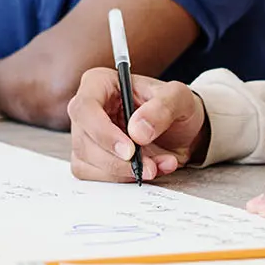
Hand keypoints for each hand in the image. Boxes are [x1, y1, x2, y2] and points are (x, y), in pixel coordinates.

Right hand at [69, 68, 207, 182]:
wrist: (181, 131)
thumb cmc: (174, 106)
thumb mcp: (179, 98)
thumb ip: (162, 108)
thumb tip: (137, 131)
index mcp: (99, 83)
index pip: (85, 107)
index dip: (103, 132)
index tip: (130, 150)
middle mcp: (87, 110)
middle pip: (84, 141)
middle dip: (118, 161)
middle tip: (149, 166)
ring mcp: (86, 137)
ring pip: (87, 163)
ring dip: (124, 173)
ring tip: (157, 165)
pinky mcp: (91, 160)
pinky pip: (96, 177)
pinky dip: (124, 180)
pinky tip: (149, 170)